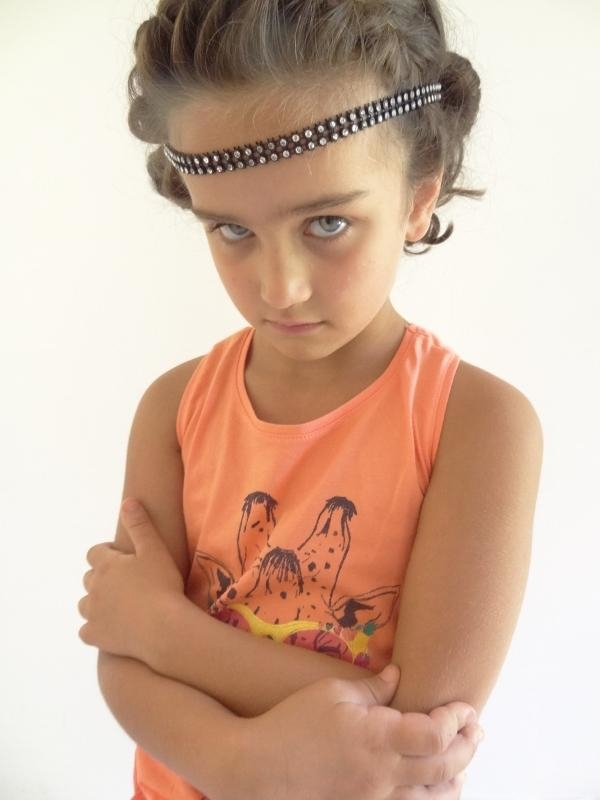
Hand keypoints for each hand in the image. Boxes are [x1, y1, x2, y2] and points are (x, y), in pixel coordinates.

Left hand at [78, 498, 184, 661]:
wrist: (163, 627)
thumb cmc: (162, 585)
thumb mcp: (155, 549)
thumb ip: (140, 525)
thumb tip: (127, 502)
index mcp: (106, 565)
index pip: (95, 553)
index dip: (108, 553)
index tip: (125, 559)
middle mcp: (93, 588)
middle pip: (89, 578)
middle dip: (103, 577)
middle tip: (127, 582)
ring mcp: (92, 613)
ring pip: (85, 604)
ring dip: (97, 602)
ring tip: (119, 605)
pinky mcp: (96, 636)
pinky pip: (86, 631)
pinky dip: (95, 628)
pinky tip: (110, 628)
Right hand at [239, 664, 481, 799]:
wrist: (258, 770)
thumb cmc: (292, 724)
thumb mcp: (331, 692)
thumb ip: (372, 687)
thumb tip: (400, 675)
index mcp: (378, 738)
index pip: (436, 733)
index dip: (457, 720)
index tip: (465, 709)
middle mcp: (385, 775)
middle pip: (445, 768)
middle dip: (468, 748)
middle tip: (477, 733)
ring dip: (455, 780)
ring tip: (462, 764)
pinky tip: (433, 790)